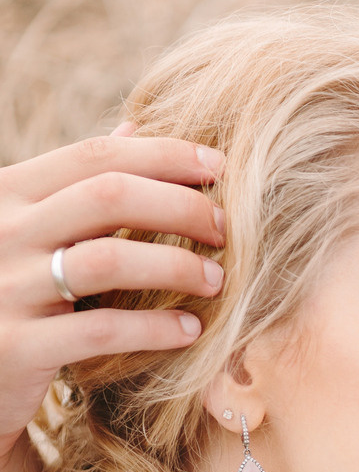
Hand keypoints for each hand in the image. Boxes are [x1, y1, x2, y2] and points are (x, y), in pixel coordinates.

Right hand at [0, 129, 226, 461]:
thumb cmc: (11, 289)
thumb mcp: (30, 226)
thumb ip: (76, 181)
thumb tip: (134, 125)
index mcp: (8, 192)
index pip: (96, 156)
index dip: (164, 155)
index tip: (219, 166)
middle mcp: (1, 232)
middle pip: (109, 197)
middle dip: (180, 206)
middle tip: (224, 228)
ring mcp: (5, 288)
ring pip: (107, 260)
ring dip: (176, 266)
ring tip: (216, 280)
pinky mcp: (17, 346)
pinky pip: (100, 330)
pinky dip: (155, 328)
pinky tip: (191, 329)